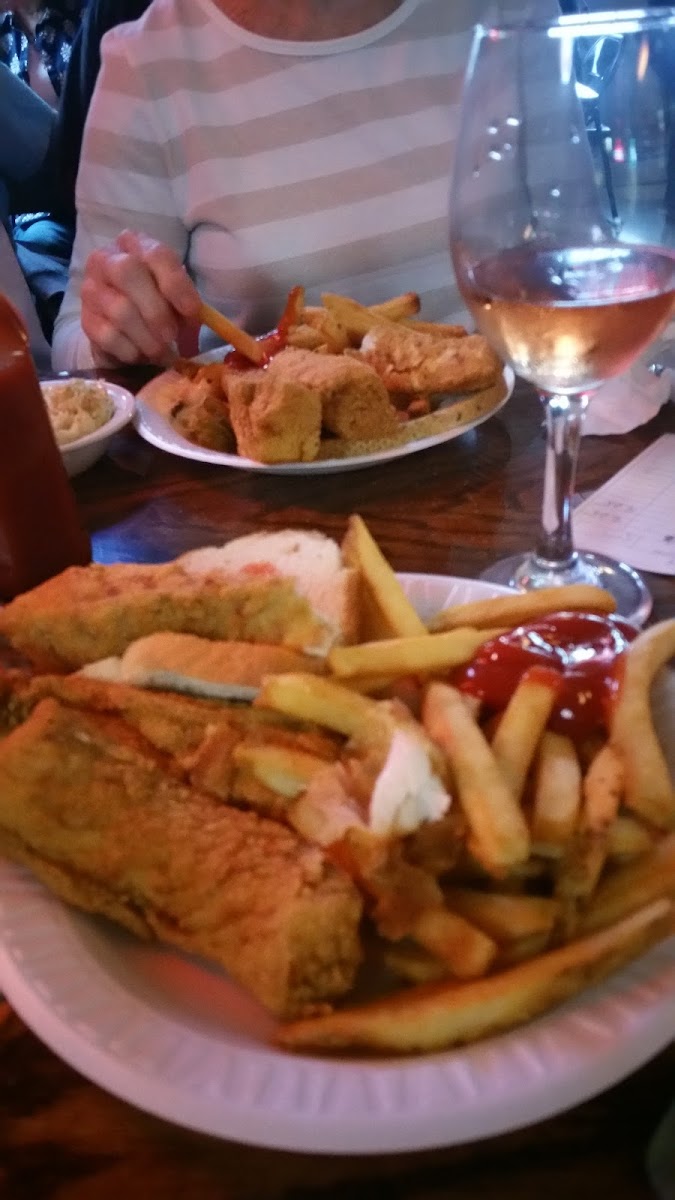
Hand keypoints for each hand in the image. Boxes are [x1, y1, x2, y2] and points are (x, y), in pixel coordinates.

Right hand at [81, 230, 200, 364]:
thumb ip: (186, 303)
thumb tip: (200, 319)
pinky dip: (132, 351)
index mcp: (135, 245)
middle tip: (171, 336)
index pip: (156, 254)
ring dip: (147, 338)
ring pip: (120, 310)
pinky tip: (141, 354)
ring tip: (161, 352)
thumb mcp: (176, 298)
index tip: (192, 312)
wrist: (123, 331)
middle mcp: (107, 259)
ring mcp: (91, 289)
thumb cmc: (156, 306)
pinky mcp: (85, 320)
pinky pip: (109, 336)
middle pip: (127, 272)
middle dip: (156, 310)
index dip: (176, 284)